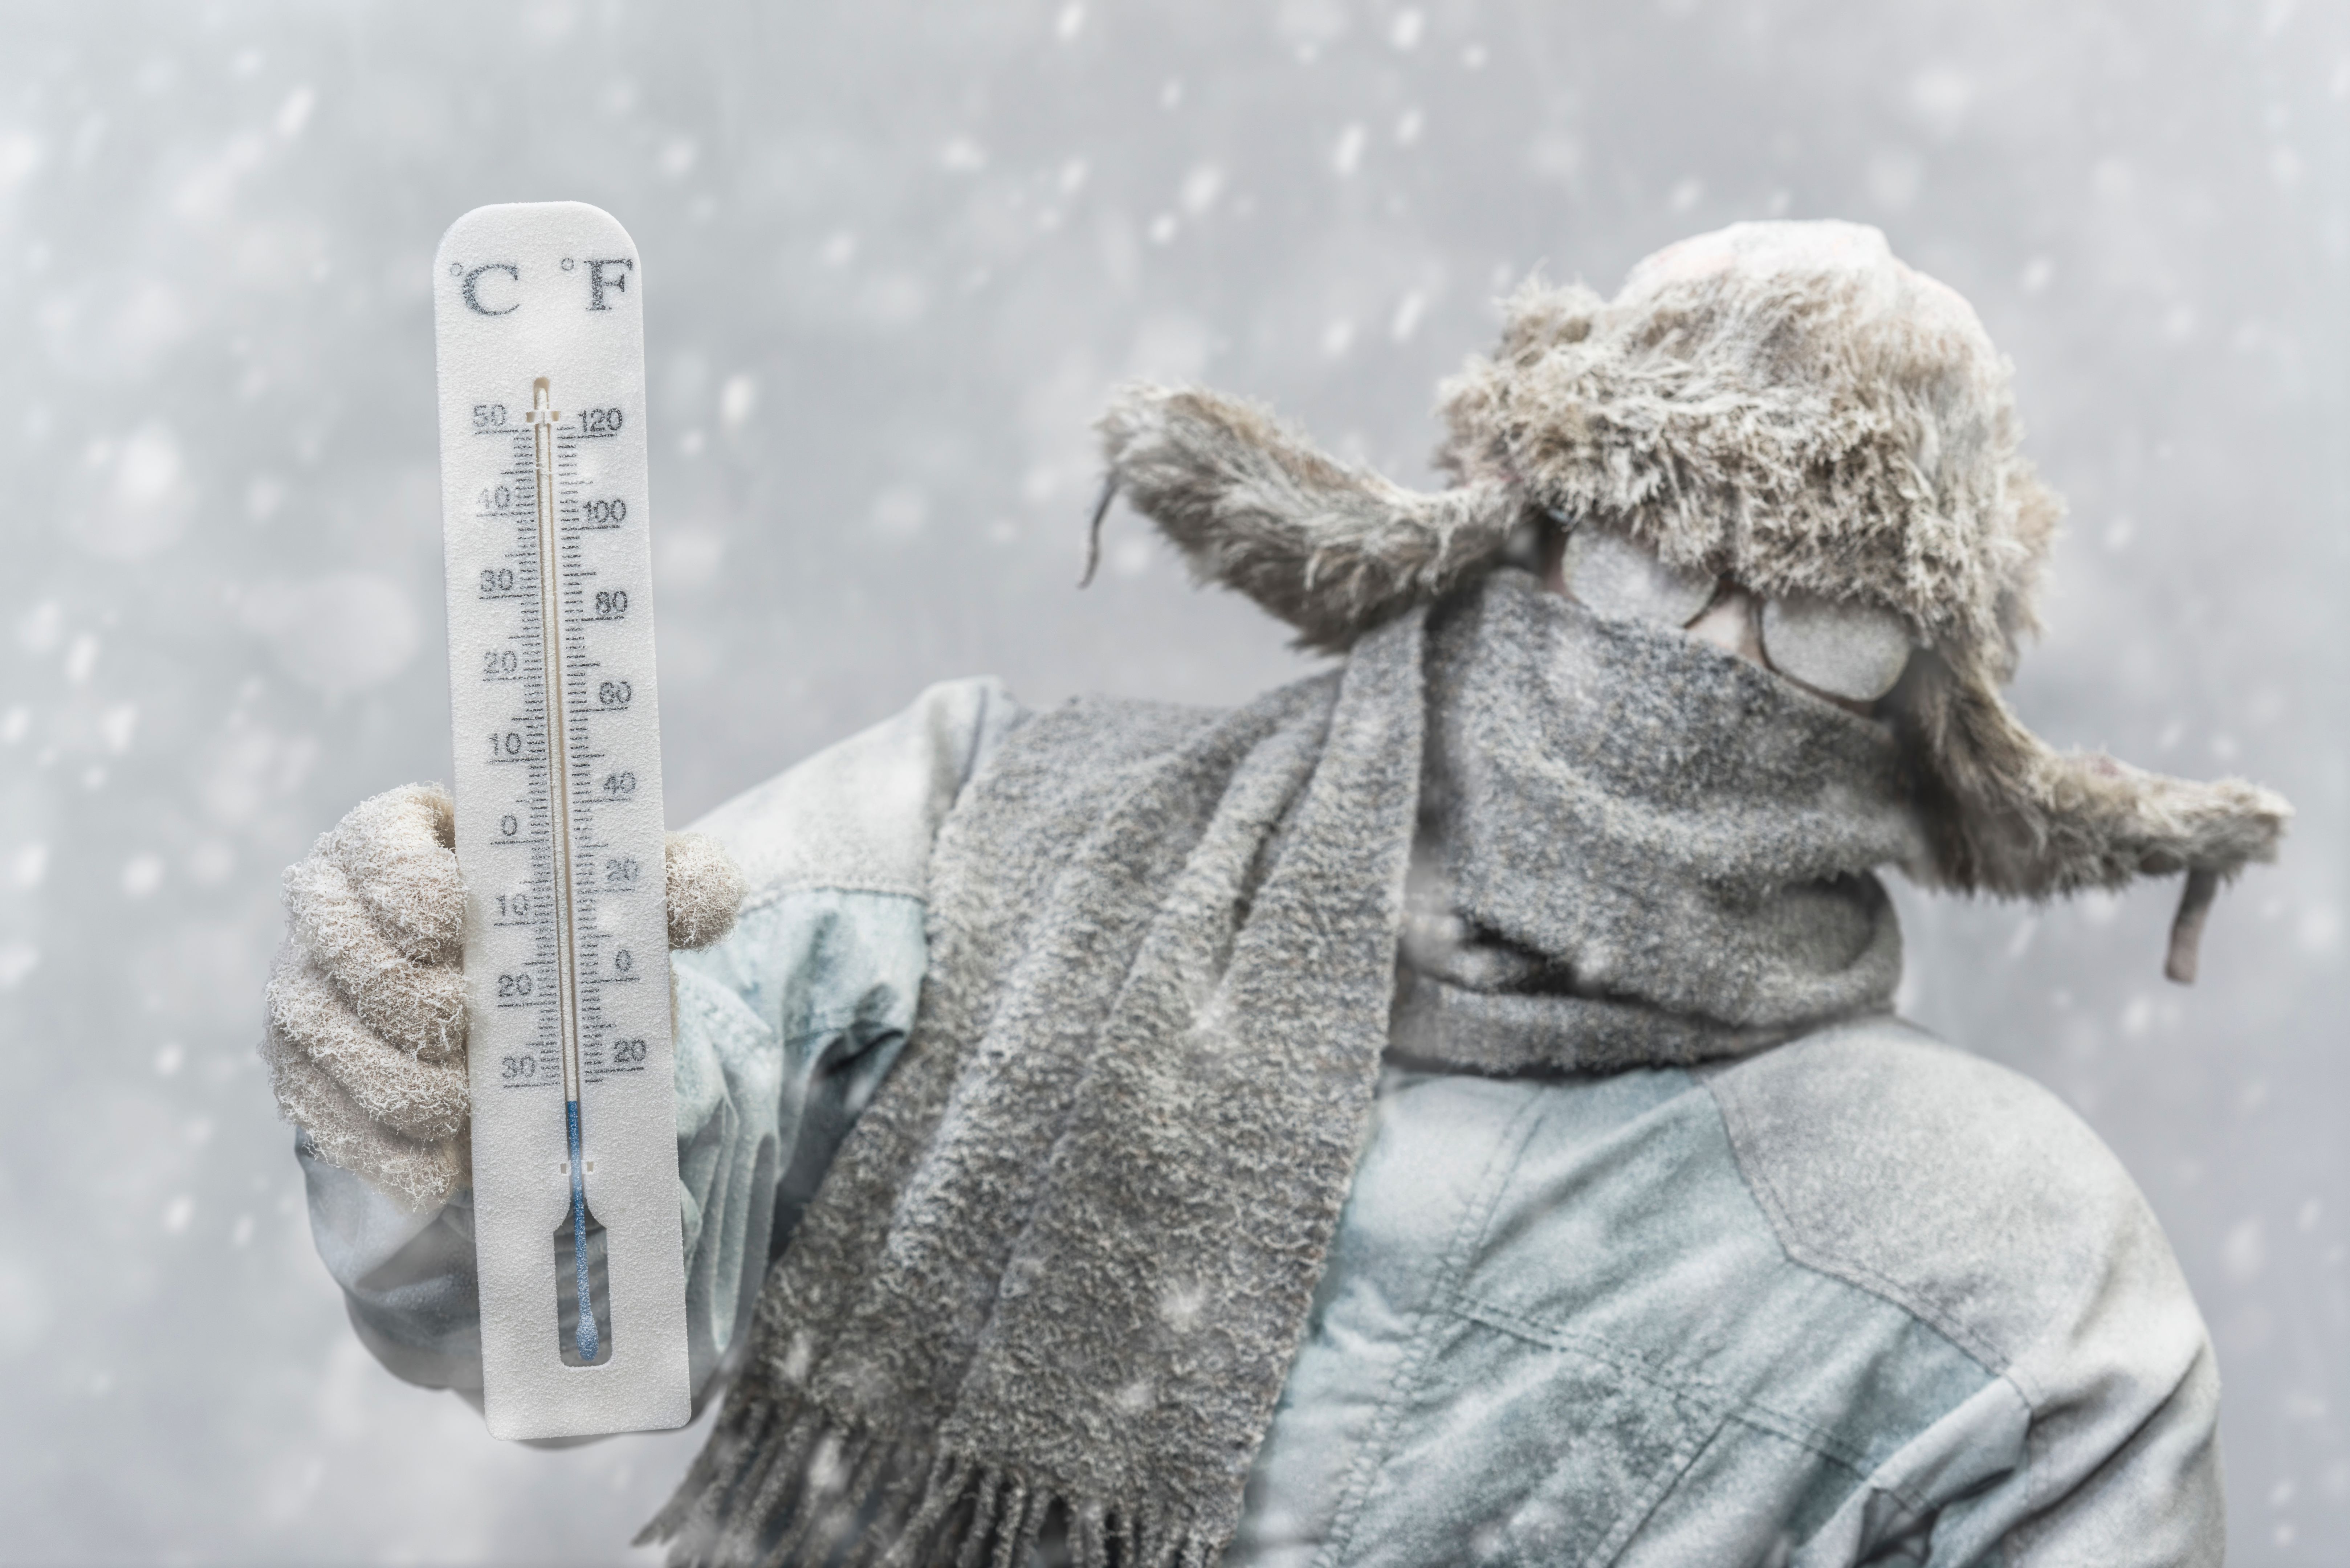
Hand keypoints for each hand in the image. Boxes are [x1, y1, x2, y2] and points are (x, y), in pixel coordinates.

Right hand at [260, 783, 746, 1210]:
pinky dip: (391, 1152)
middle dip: (430, 1011)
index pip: (383, 851)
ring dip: (413, 1090)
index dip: (423, 893)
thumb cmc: (557, 936)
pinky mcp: (297, 1073)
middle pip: (360, 960)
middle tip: (486, 1043)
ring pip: (335, 1045)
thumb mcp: (618, 901)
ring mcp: (302, 991)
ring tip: (475, 1109)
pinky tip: (445, 1167)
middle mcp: (328, 907)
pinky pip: (327, 1120)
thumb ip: (670, 884)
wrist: (506, 1022)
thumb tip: (708, 895)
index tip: (468, 926)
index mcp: (395, 838)